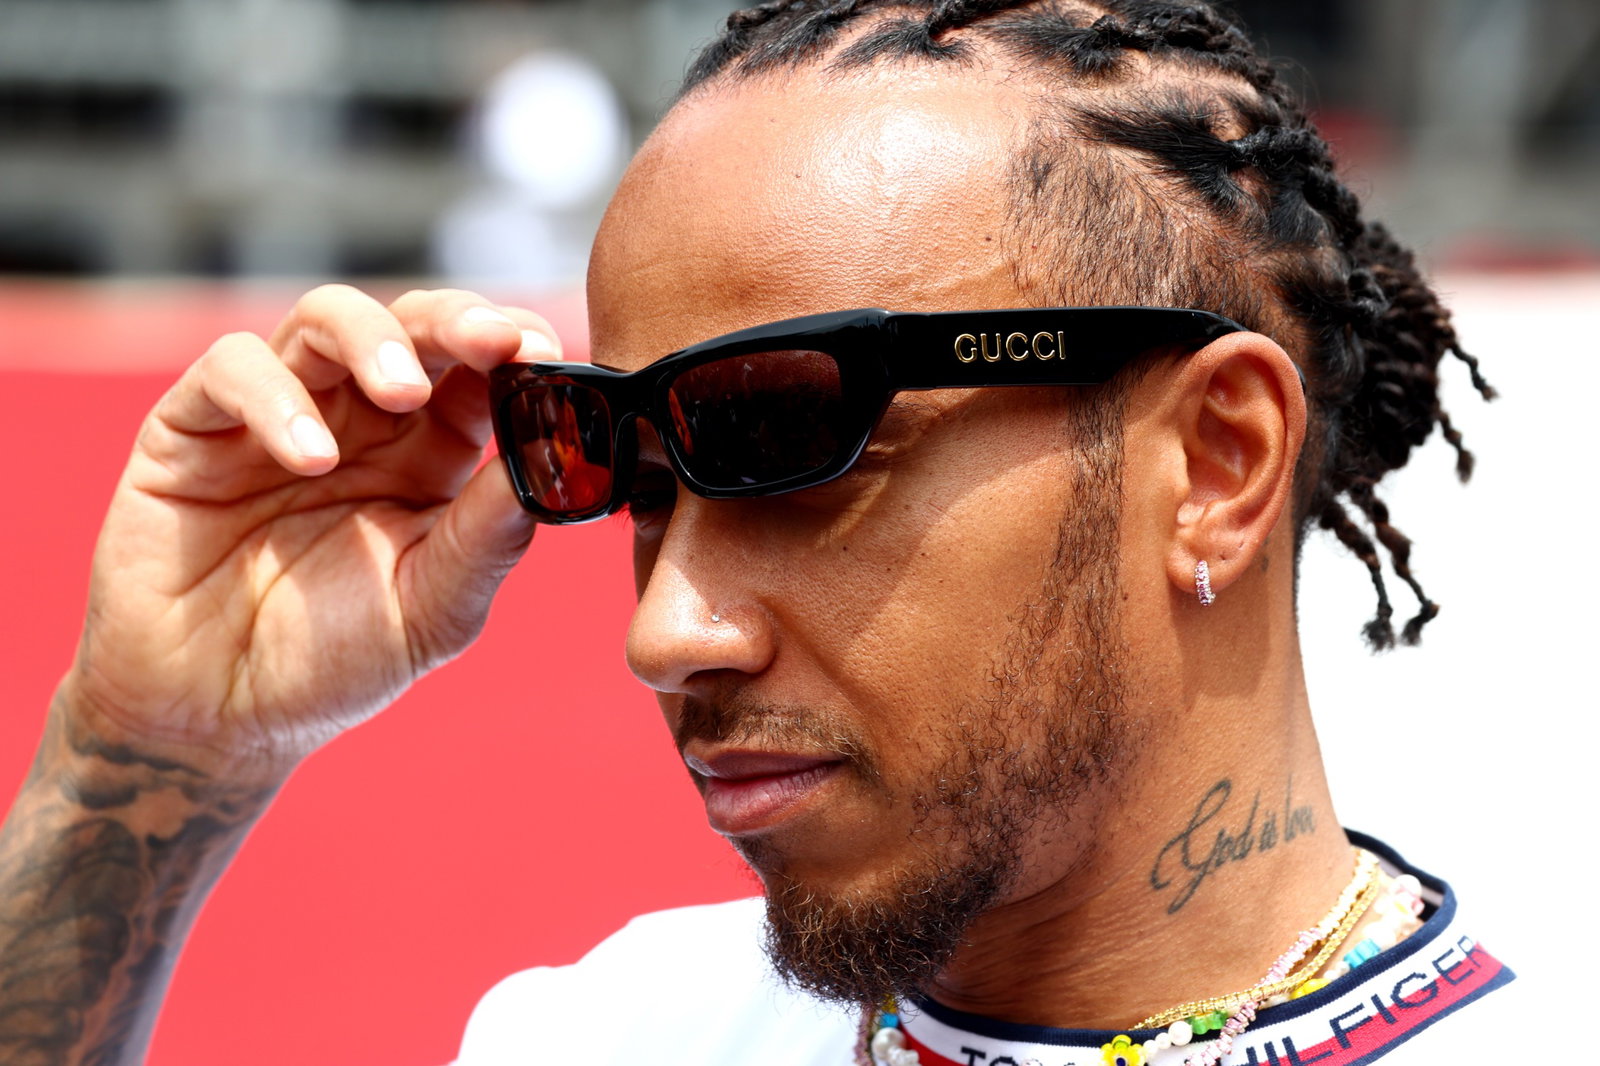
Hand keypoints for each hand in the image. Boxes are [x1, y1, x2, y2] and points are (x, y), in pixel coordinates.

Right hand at [58, 285, 555, 779]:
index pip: (479, 370)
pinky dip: (275, 396)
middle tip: (492, 342)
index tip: (544, 352)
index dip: (513, 347)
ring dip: (372, 337)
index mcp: (430, 452)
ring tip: (403, 390)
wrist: (220, 717)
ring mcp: (276, 414)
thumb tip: (550, 463)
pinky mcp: (194, 429)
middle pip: (411, 324)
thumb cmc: (337, 661)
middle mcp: (358, 419)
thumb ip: (488, 538)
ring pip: (324, 319)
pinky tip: (311, 456)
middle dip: (457, 320)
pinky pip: (230, 371)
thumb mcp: (433, 610)